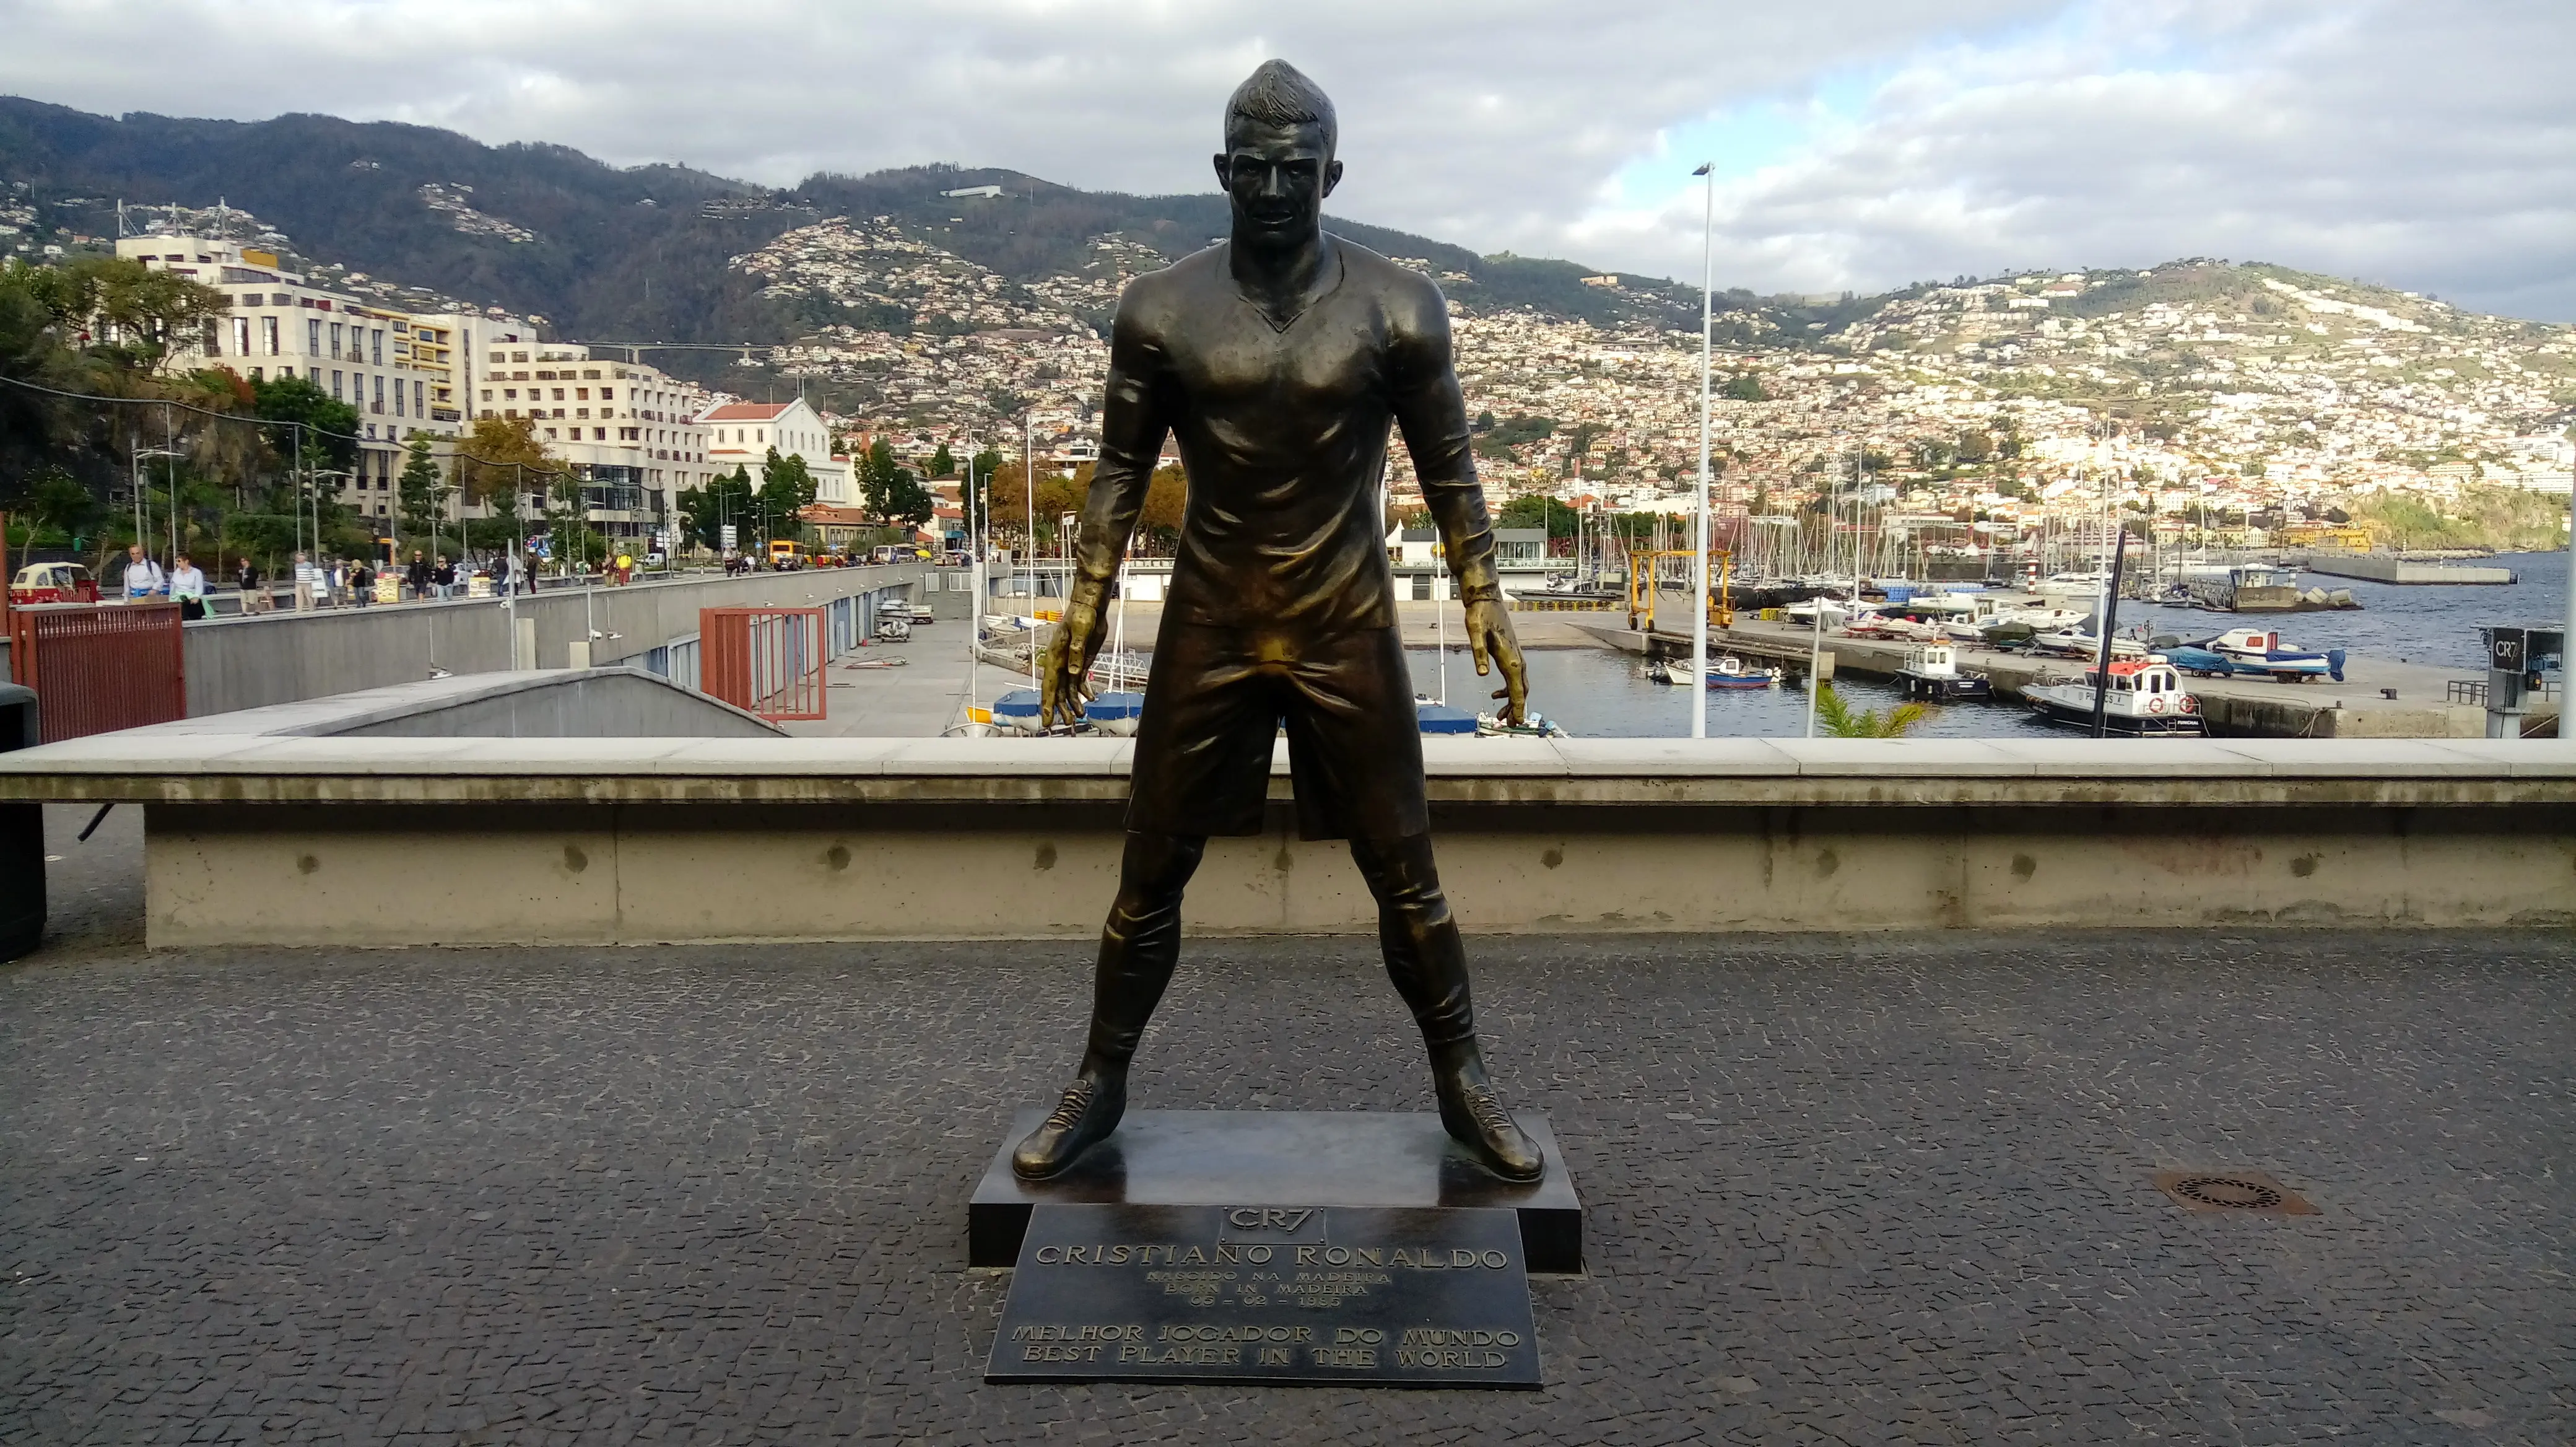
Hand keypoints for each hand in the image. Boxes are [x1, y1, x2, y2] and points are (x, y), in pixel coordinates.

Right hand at [1037, 597, 1106, 728]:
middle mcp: (1059, 662)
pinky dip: (1083, 691)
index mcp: (1055, 656)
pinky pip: (1079, 680)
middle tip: (1068, 723)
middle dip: (1061, 708)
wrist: (1090, 605)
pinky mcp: (1080, 660)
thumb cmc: (1082, 615)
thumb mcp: (1081, 631)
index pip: (1049, 686)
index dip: (1047, 705)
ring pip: (1068, 688)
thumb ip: (1076, 652)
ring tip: (1079, 717)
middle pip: (1058, 690)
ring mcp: (1069, 662)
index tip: (1046, 720)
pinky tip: (1089, 699)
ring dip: (1073, 703)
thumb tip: (1074, 673)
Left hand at [1462, 597, 1527, 725]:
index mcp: (1511, 660)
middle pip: (1521, 691)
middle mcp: (1517, 660)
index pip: (1518, 690)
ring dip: (1512, 701)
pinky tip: (1496, 694)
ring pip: (1519, 686)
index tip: (1519, 722)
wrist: (1486, 600)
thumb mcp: (1475, 633)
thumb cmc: (1480, 615)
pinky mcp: (1510, 654)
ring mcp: (1515, 657)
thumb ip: (1479, 654)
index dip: (1519, 708)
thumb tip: (1483, 674)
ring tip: (1502, 715)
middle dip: (1517, 708)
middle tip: (1510, 724)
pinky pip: (1514, 678)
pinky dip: (1508, 690)